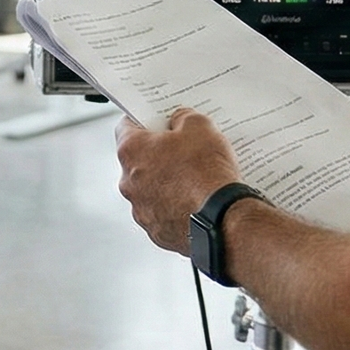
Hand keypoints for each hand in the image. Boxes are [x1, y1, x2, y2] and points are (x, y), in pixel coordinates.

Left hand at [115, 108, 243, 254]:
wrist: (223, 219)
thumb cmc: (208, 175)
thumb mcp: (200, 126)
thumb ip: (183, 117)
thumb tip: (180, 120)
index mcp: (132, 151)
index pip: (126, 127)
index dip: (143, 120)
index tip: (156, 120)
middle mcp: (129, 182)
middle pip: (139, 160)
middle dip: (159, 153)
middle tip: (183, 149)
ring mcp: (141, 210)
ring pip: (150, 189)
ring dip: (166, 182)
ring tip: (195, 178)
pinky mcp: (156, 231)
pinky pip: (163, 213)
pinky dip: (175, 207)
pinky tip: (197, 201)